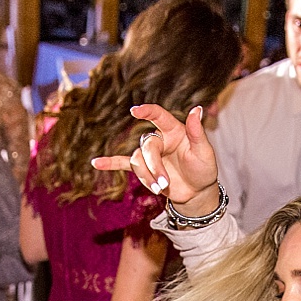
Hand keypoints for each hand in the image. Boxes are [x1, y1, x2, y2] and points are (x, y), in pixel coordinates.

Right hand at [90, 103, 219, 214]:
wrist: (197, 192)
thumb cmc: (203, 169)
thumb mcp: (204, 151)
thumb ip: (197, 131)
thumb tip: (197, 108)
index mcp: (174, 131)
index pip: (159, 116)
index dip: (147, 111)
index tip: (135, 111)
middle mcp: (160, 139)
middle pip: (147, 147)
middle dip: (153, 167)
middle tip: (164, 184)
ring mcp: (150, 154)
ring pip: (137, 160)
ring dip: (146, 176)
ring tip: (159, 189)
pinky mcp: (143, 169)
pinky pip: (123, 163)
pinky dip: (110, 163)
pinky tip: (96, 163)